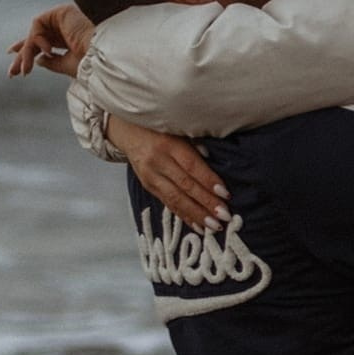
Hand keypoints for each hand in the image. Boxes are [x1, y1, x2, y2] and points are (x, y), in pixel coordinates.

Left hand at [7, 4, 93, 79]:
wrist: (100, 57)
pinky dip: (37, 39)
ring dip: (27, 51)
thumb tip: (38, 60)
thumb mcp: (65, 65)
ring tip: (26, 69)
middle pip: (37, 36)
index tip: (12, 55)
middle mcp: (66, 26)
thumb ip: (51, 62)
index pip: (45, 40)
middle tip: (12, 72)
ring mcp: (64, 17)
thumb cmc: (88, 64)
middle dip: (23, 54)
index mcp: (69, 39)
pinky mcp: (62, 11)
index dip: (27, 48)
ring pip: (34, 33)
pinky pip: (38, 24)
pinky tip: (47, 51)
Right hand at [108, 116, 231, 231]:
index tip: (226, 195)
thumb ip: (197, 145)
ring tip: (213, 226)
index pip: (192, 166)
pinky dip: (184, 216)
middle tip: (224, 216)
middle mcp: (158, 161)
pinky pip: (168, 203)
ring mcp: (150, 176)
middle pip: (185, 186)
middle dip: (206, 203)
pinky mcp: (147, 186)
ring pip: (175, 199)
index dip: (209, 181)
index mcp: (169, 144)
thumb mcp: (179, 129)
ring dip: (196, 214)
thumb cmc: (162, 128)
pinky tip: (198, 226)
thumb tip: (218, 162)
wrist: (128, 129)